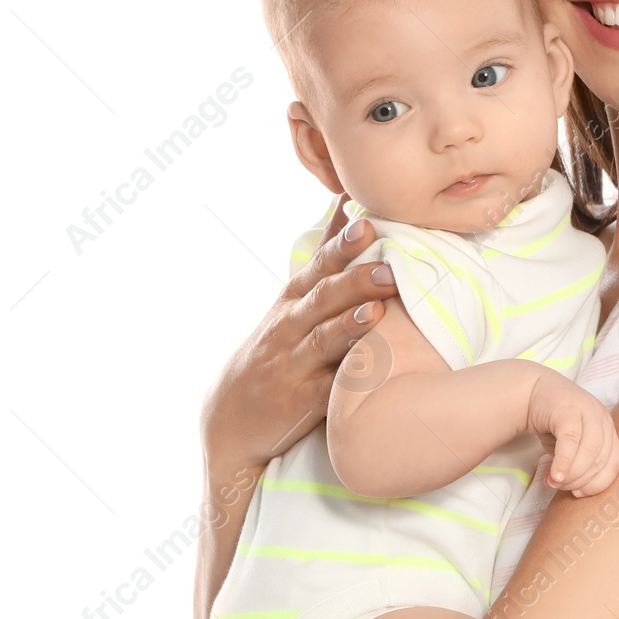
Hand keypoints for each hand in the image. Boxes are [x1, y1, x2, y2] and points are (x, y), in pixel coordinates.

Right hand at [201, 193, 398, 478]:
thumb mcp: (292, 299)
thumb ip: (325, 256)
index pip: (318, 265)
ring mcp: (294, 363)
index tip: (366, 223)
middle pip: (322, 297)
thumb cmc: (276, 347)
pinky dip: (346, 377)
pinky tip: (369, 367)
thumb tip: (347, 201)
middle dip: (354, 279)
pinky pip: (327, 388)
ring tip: (378, 307)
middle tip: (387, 267)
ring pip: (324, 338)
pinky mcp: (301, 402)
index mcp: (293, 299)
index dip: (341, 245)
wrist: (231, 416)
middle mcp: (291, 326)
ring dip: (351, 322)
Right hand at [525, 369, 618, 496]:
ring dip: (571, 474)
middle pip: (601, 459)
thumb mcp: (574, 444)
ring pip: (589, 452)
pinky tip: (554, 474)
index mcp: (609, 429)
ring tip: (553, 482)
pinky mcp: (569, 410)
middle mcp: (603, 419)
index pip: (614, 462)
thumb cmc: (556, 422)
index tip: (580, 494)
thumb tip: (580, 490)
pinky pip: (570, 441)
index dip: (599, 483)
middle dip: (581, 480)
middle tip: (561, 488)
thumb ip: (582, 462)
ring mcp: (588, 412)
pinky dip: (563, 462)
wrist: (534, 391)